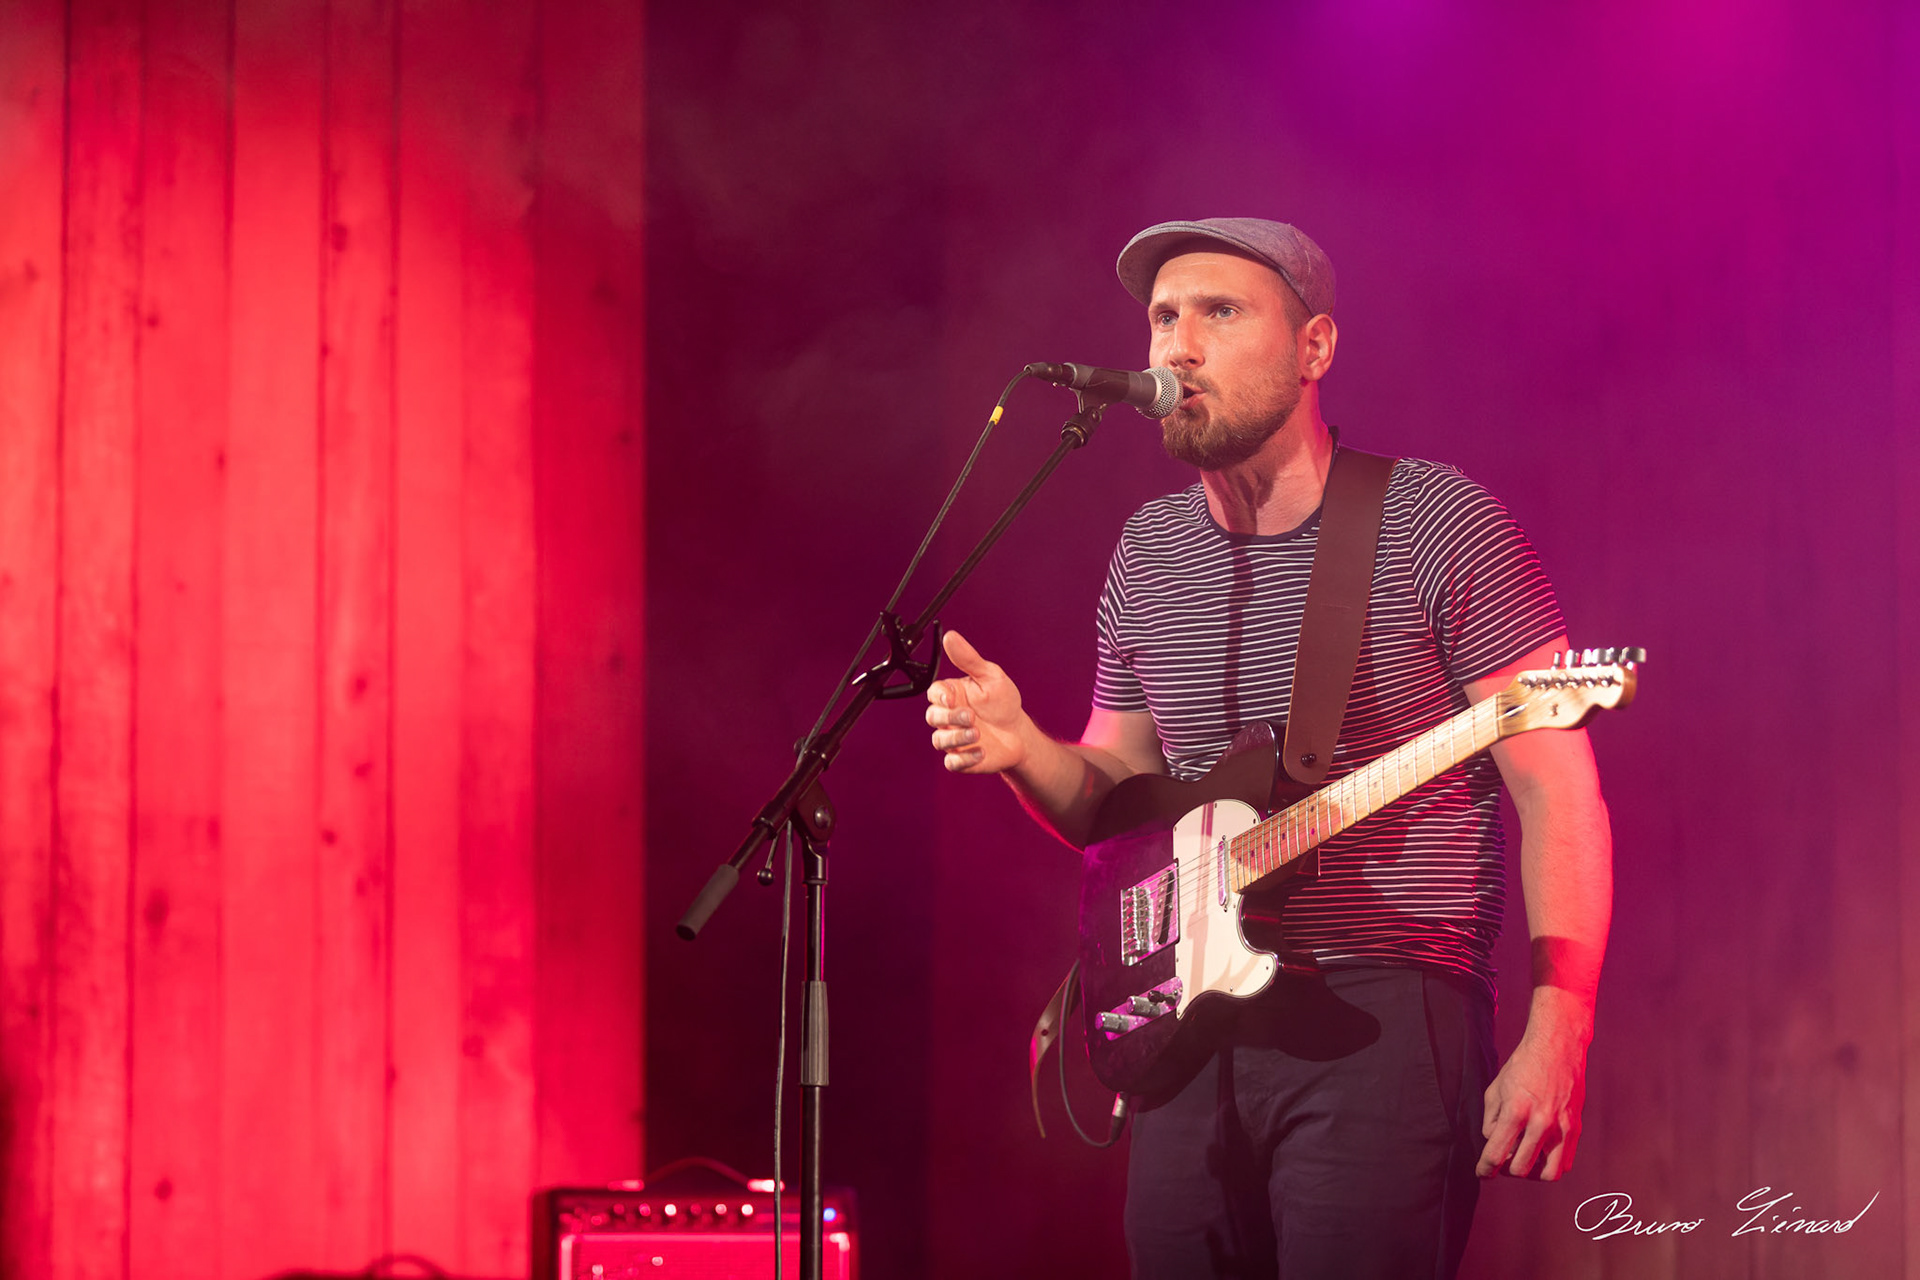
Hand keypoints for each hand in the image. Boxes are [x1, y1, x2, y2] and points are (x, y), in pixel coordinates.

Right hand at [924, 630, 1028, 774]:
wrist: (1019, 734)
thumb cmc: (1002, 703)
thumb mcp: (990, 676)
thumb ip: (969, 659)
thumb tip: (950, 636)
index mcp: (952, 694)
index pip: (934, 693)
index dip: (939, 696)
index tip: (951, 697)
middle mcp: (948, 717)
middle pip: (933, 717)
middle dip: (950, 717)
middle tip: (971, 716)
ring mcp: (953, 738)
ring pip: (940, 741)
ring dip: (957, 738)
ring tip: (978, 733)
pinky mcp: (961, 759)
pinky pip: (952, 763)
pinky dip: (964, 759)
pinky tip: (981, 751)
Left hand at [1477, 1029, 1587, 1179]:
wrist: (1557, 1048)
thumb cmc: (1522, 1066)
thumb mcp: (1496, 1089)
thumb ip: (1491, 1120)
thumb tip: (1494, 1144)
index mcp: (1516, 1111)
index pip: (1496, 1154)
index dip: (1485, 1170)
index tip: (1482, 1173)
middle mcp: (1541, 1122)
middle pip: (1520, 1169)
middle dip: (1506, 1170)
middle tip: (1502, 1160)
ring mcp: (1562, 1127)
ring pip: (1547, 1174)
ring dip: (1531, 1172)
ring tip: (1523, 1159)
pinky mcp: (1576, 1128)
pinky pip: (1565, 1162)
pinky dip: (1550, 1165)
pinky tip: (1541, 1153)